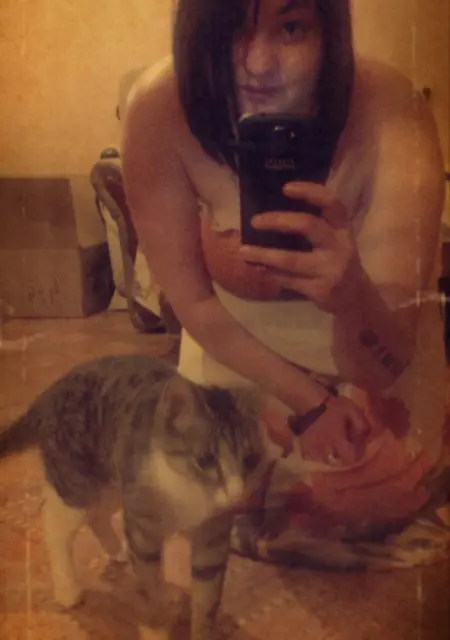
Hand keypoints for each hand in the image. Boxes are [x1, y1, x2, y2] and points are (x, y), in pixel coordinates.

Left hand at [238, 182, 360, 312]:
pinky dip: (269, 273)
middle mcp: (339, 246)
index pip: (331, 202)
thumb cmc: (337, 260)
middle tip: (255, 221)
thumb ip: (313, 226)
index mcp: (342, 228)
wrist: (356, 297)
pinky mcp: (319, 290)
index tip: (286, 188)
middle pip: (308, 225)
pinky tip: (257, 268)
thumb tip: (270, 215)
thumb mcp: (334, 239)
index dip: (310, 191)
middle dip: (278, 221)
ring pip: (290, 259)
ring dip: (263, 255)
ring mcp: (330, 270)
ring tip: (243, 251)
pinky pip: (287, 280)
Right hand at [298, 395, 371, 465]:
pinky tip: (318, 446)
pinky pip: (310, 456)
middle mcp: (327, 449)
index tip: (356, 448)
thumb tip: (364, 436)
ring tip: (330, 447)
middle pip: (337, 461)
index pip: (350, 459)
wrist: (310, 403)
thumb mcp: (352, 410)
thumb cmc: (333, 407)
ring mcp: (314, 449)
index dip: (355, 456)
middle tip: (343, 447)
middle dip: (341, 456)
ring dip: (328, 456)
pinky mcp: (305, 446)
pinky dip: (315, 454)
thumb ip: (361, 424)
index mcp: (339, 441)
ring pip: (323, 460)